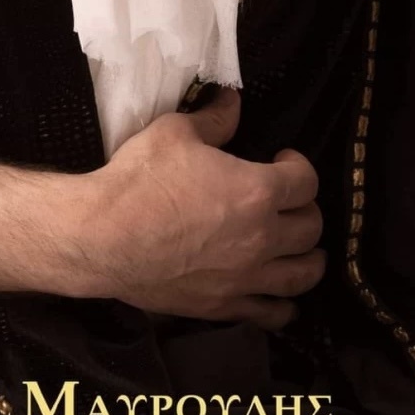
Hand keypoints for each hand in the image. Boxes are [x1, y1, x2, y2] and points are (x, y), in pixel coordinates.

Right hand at [85, 85, 324, 328]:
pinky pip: (273, 313)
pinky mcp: (224, 306)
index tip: (283, 162)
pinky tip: (281, 297)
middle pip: (311, 227)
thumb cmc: (140, 180)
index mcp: (257, 191)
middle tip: (288, 202)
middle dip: (305, 209)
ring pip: (303, 274)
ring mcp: (246, 277)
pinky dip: (284, 305)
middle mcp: (262, 237)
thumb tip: (232, 101)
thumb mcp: (175, 132)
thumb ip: (213, 118)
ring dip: (309, 258)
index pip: (306, 181)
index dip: (299, 167)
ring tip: (300, 249)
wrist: (103, 236)